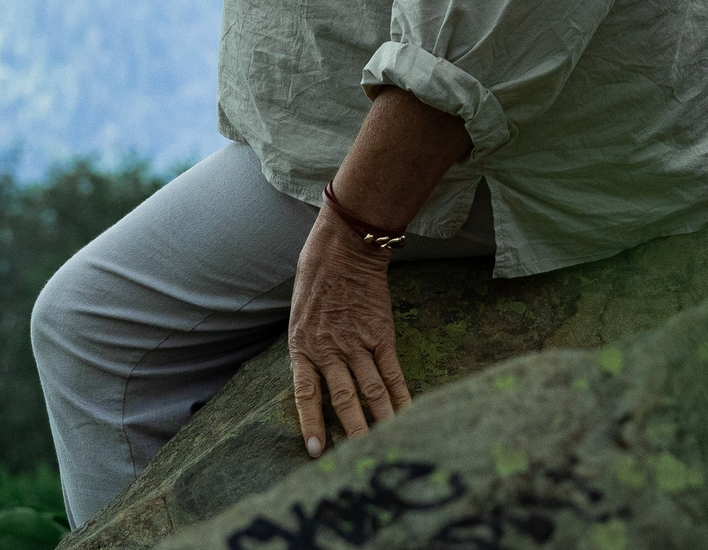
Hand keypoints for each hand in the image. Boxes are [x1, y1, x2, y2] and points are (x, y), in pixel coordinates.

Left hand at [288, 207, 412, 455]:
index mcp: (303, 345)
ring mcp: (357, 343)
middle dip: (353, 432)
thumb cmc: (316, 278)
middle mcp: (329, 349)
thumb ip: (308, 348)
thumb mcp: (299, 315)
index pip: (305, 393)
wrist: (345, 247)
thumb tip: (316, 378)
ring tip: (388, 445)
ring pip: (371, 391)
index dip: (311, 424)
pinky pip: (393, 373)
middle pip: (344, 400)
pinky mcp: (381, 335)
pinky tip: (407, 414)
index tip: (317, 452)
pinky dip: (401, 396)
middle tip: (359, 460)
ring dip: (381, 421)